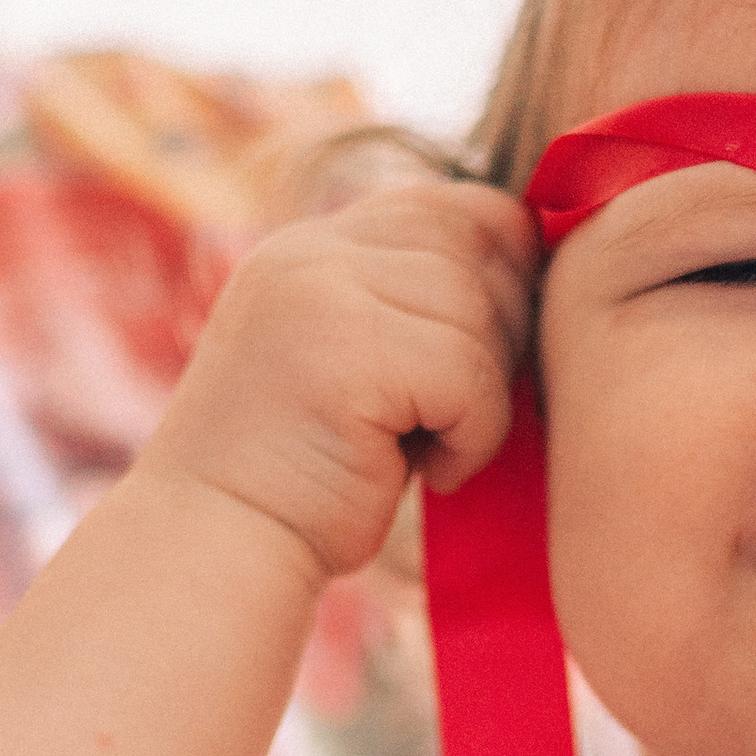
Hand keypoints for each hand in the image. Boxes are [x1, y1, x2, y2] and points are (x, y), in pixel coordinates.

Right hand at [148, 177, 536, 580]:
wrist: (218, 550)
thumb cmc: (305, 481)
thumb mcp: (355, 365)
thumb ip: (414, 306)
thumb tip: (537, 261)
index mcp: (313, 247)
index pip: (452, 205)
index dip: (503, 269)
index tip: (492, 354)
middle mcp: (312, 251)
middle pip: (478, 245)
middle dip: (502, 335)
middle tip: (458, 416)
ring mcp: (322, 290)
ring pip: (480, 309)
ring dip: (484, 397)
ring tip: (433, 450)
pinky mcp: (346, 348)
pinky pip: (470, 371)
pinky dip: (473, 436)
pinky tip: (430, 474)